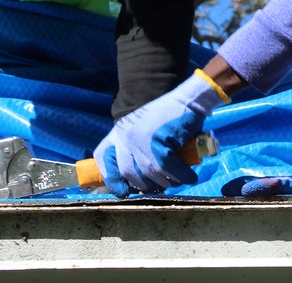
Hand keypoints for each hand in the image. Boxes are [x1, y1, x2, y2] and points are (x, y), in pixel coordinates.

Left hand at [93, 70, 227, 196]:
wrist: (187, 100)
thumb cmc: (169, 116)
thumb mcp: (143, 128)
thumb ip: (135, 148)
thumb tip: (137, 181)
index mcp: (120, 131)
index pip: (102, 156)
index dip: (110, 177)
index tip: (122, 191)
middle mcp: (125, 136)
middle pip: (127, 173)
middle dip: (145, 184)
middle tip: (160, 186)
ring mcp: (140, 140)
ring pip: (149, 175)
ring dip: (166, 182)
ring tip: (177, 179)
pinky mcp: (157, 144)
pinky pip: (168, 170)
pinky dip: (181, 176)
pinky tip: (189, 176)